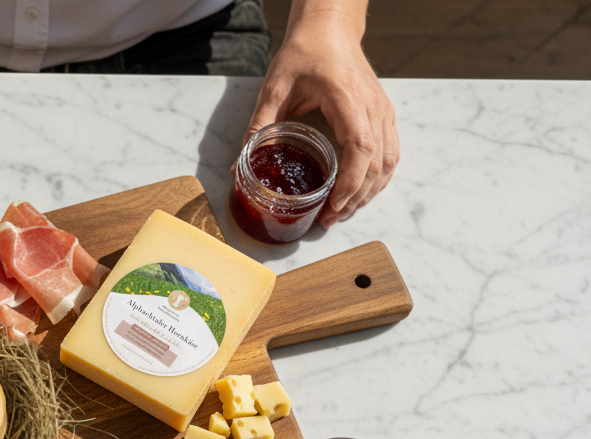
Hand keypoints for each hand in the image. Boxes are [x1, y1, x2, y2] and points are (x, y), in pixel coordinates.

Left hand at [247, 12, 397, 226]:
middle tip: (330, 220)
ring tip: (343, 212)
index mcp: (346, 98)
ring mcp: (382, 110)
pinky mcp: (384, 113)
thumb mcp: (274, 88)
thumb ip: (258, 127)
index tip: (334, 205)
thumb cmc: (304, 53)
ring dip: (369, 191)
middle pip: (378, 162)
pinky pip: (391, 152)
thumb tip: (239, 166)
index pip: (360, 147)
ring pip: (389, 161)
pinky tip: (361, 192)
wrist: (330, 28)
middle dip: (356, 197)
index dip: (350, 182)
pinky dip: (379, 177)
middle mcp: (372, 105)